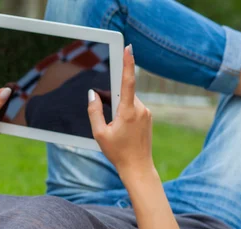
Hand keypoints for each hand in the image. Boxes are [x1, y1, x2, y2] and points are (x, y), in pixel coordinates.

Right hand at [87, 45, 153, 173]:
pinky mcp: (148, 117)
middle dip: (111, 97)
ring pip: (128, 101)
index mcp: (128, 111)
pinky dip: (124, 112)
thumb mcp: (99, 133)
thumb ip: (94, 111)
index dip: (127, 63)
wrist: (138, 168)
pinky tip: (121, 128)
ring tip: (113, 127)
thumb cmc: (118, 153)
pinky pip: (134, 108)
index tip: (128, 48)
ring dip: (118, 106)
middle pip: (124, 93)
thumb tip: (92, 94)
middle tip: (103, 109)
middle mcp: (141, 109)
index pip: (128, 81)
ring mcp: (147, 113)